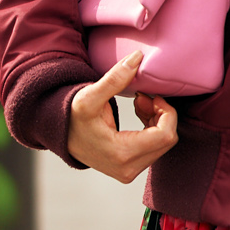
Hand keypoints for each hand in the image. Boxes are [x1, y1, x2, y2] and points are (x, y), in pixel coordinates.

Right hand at [67, 52, 177, 183]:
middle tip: (144, 97)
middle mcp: (128, 169)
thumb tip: (138, 57)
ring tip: (139, 102)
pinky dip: (153, 129)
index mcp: (121, 154)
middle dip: (162, 115)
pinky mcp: (130, 169)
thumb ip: (115, 78)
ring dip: (157, 120)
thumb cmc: (73, 116)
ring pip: (163, 144)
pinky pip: (155, 148)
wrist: (61, 135)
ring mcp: (130, 172)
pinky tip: (139, 113)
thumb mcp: (90, 96)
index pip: (165, 135)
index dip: (166, 112)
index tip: (152, 96)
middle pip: (167, 141)